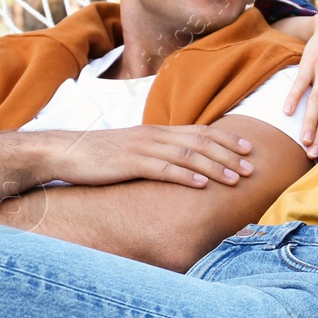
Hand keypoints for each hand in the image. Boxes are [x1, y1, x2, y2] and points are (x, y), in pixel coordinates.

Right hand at [46, 125, 254, 188]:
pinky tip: (203, 186)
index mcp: (157, 132)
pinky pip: (164, 169)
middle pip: (201, 141)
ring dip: (215, 167)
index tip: (249, 148)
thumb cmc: (99, 156)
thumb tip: (178, 167)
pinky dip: (186, 177)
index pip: (200, 131)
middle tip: (252, 166)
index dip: (227, 139)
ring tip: (235, 178)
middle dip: (229, 153)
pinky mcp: (130, 163)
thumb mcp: (133, 152)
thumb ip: (156, 155)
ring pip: (188, 155)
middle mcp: (154, 136)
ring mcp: (143, 148)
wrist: (66, 152)